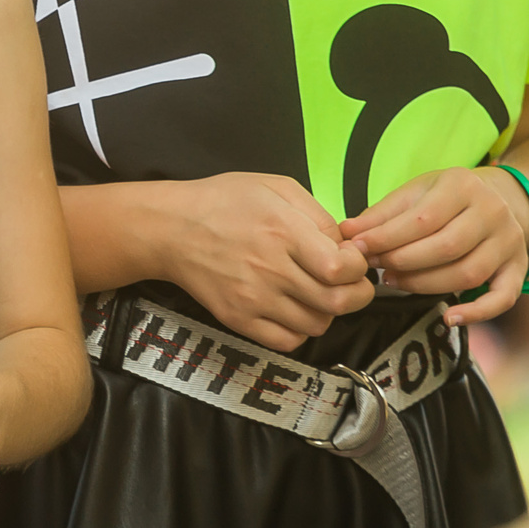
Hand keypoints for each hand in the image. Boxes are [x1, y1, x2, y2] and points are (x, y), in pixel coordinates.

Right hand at [146, 173, 370, 351]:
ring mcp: (253, 299)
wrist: (171, 229)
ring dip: (327, 311)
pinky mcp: (239, 319)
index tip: (352, 261)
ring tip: (316, 293)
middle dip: (356, 294)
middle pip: (336, 302)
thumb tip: (346, 246)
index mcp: (282, 231)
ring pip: (316, 324)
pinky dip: (300, 330)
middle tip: (350, 284)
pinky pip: (288, 340)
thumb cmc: (223, 202)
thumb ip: (317, 213)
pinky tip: (294, 309)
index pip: (340, 268)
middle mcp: (269, 269)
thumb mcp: (275, 187)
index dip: (357, 268)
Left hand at [342, 166, 528, 325]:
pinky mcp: (518, 269)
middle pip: (446, 247)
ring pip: (468, 274)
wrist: (499, 200)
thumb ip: (382, 214)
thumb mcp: (415, 193)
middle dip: (404, 262)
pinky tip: (448, 317)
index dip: (387, 238)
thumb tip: (346, 233)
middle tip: (376, 269)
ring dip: (426, 285)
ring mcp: (509, 242)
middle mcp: (492, 212)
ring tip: (395, 282)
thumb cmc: (446, 199)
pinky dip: (477, 313)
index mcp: (463, 186)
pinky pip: (503, 297)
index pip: (423, 219)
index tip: (358, 249)